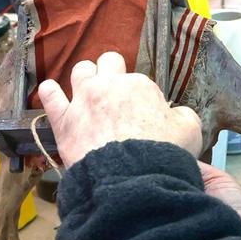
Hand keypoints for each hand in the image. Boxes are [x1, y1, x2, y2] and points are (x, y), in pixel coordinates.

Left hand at [38, 51, 202, 169]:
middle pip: (108, 62)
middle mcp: (109, 85)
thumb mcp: (190, 130)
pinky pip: (49, 96)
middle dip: (111, 72)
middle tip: (115, 93)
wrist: (132, 178)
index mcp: (140, 85)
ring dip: (84, 77)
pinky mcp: (64, 120)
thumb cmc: (164, 153)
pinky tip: (52, 94)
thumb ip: (183, 115)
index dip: (140, 96)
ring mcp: (83, 100)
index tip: (142, 113)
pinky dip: (50, 93)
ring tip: (87, 91)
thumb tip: (176, 113)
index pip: (139, 81)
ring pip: (80, 70)